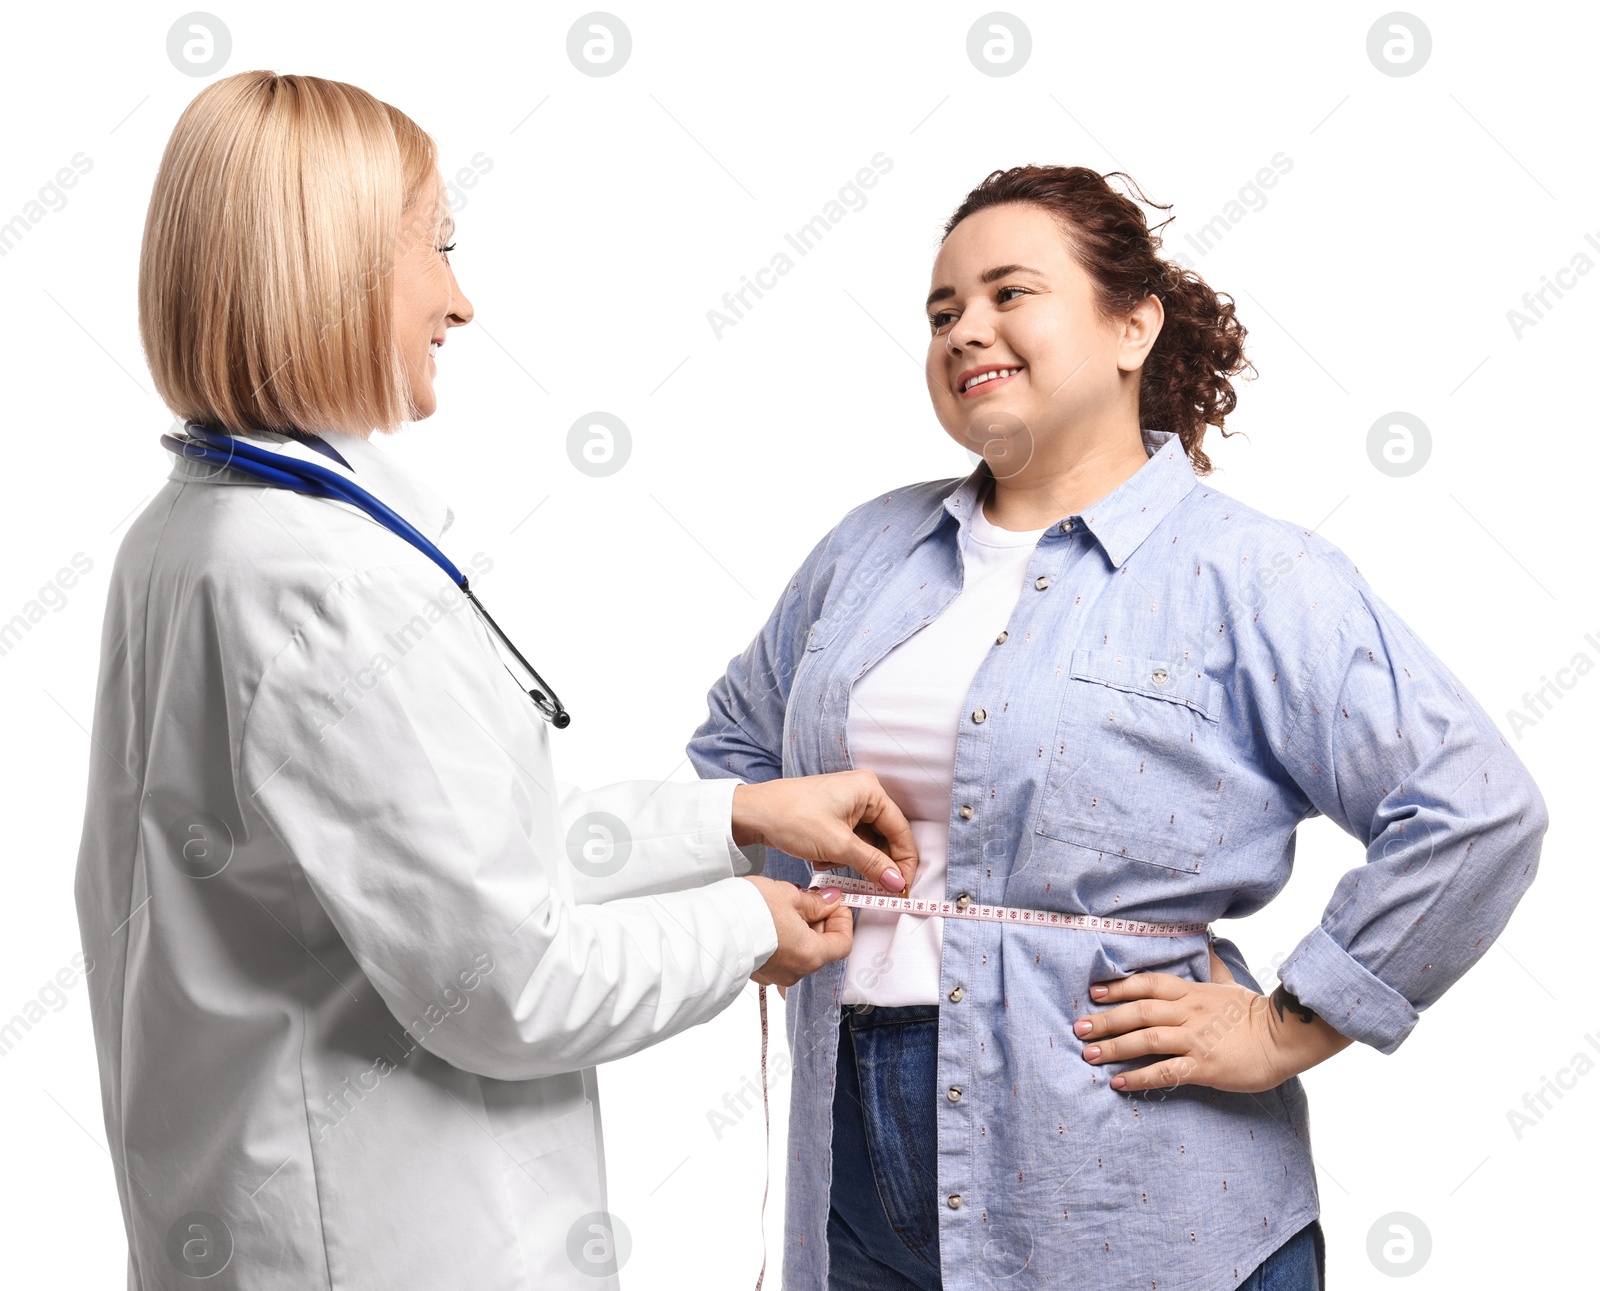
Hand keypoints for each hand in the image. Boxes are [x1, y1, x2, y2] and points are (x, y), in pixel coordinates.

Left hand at [732, 771, 917, 894]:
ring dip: (853, 859)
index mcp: (869, 790)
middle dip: (875, 862)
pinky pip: (850, 841)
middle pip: (885, 836)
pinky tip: (820, 857)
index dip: (904, 861)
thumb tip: (897, 882)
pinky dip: (840, 854)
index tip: (902, 887)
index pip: (900, 829)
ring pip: (866, 842)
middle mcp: (862, 792)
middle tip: (876, 887)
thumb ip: (872, 864)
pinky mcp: (833, 815)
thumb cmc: (791, 818)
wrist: (752, 814)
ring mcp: (847, 803)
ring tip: (829, 861)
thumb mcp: (837, 845)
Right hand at [741, 877, 852, 987]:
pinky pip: (781, 955)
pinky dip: (784, 939)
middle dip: (821, 922)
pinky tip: (774, 919)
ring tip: (788, 905)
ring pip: (800, 951)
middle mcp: (795, 971)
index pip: (843, 944)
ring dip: (801, 929)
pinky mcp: (759, 971)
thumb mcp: (790, 895)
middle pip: (822, 948)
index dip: (843, 921)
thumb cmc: (751, 911)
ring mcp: (776, 974)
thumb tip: (829, 901)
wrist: (713, 925)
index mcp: (810, 955)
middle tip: (812, 898)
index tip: (835, 903)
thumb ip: (815, 902)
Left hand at [1073, 945, 1353, 1093]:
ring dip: (1114, 1046)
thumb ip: (1212, 968)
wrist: (1286, 1037)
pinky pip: (1165, 1072)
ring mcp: (1195, 1039)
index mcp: (1192, 993)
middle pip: (1139, 1012)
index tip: (1094, 992)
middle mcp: (1188, 1013)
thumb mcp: (1229, 984)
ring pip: (1146, 1040)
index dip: (1119, 987)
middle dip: (1106, 1019)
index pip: (1148, 984)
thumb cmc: (1256, 1012)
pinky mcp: (1204, 1067)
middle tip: (1078, 1027)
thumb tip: (1206, 944)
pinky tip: (1119, 1082)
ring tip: (1089, 1054)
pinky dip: (1139, 1077)